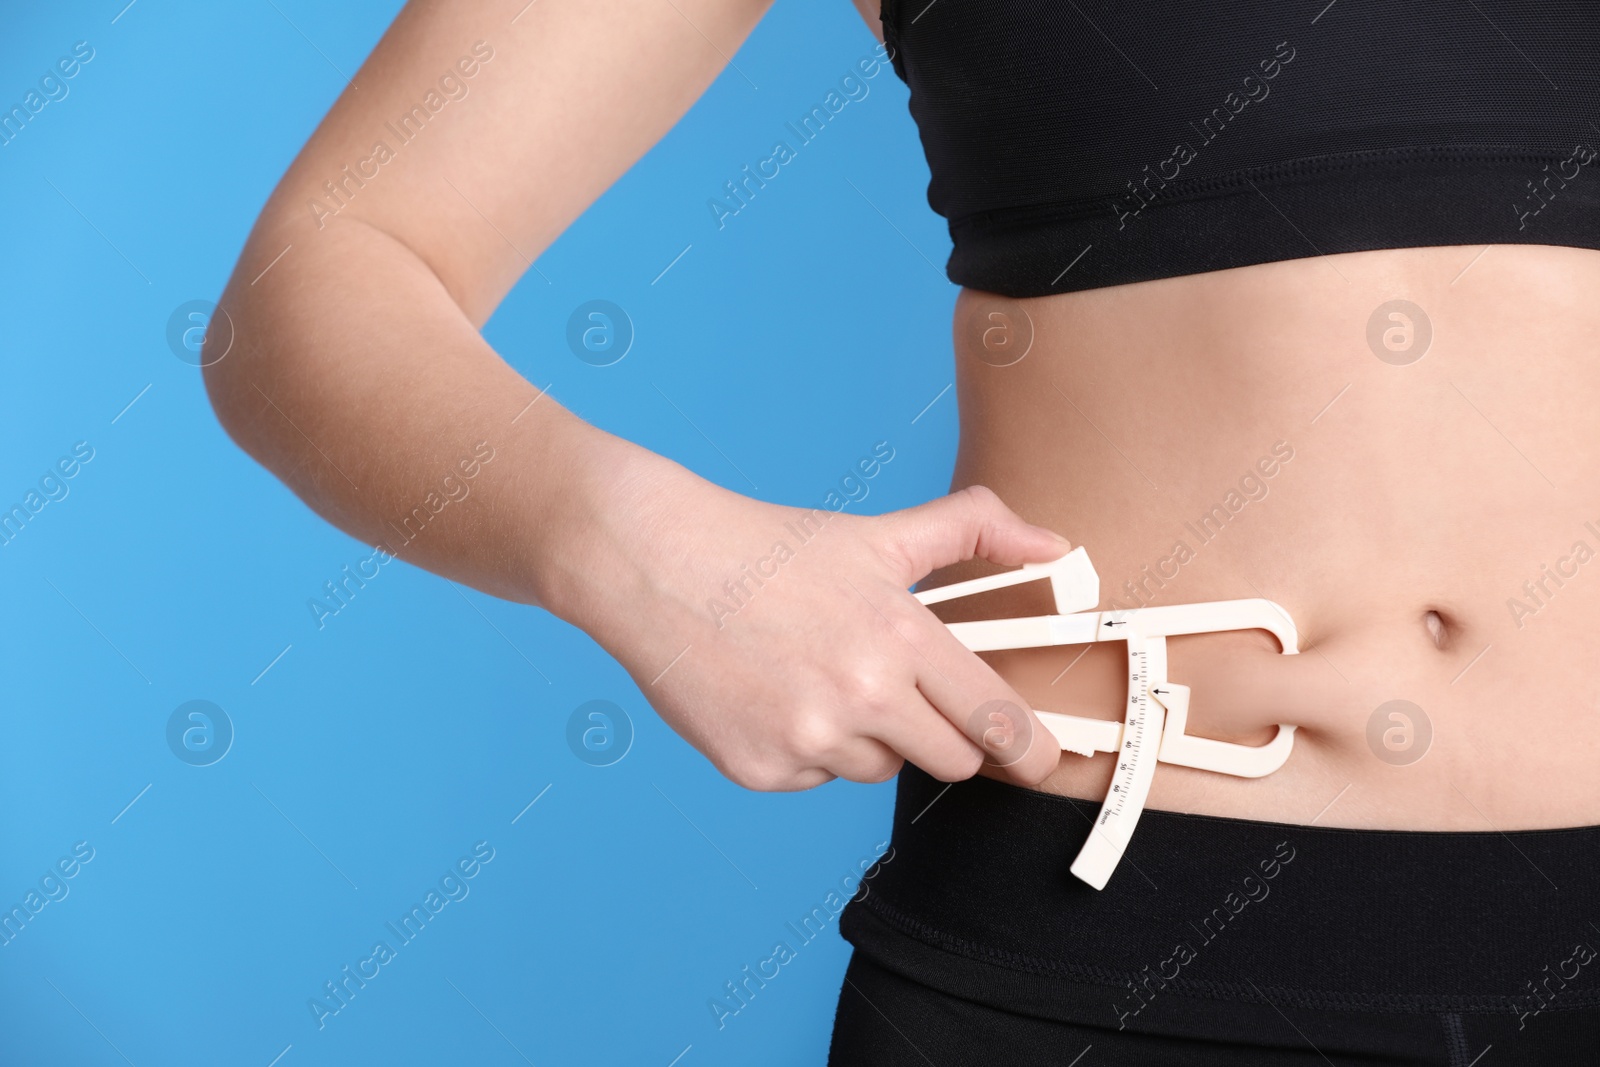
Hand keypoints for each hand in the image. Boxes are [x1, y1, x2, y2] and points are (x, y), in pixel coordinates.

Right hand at [557, 456, 1068, 790]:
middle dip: (942, 736)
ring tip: (816, 675)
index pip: (997, 720)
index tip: (1043, 758)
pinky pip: (814, 779)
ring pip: (877, 769)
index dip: (1030, 746)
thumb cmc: (770, 549)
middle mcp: (860, 695)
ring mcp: (807, 738)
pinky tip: (772, 694)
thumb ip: (973, 530)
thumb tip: (1056, 543)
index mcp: (901, 636)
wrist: (656, 565)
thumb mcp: (879, 534)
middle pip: (949, 761)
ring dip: (866, 737)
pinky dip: (805, 749)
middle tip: (909, 698)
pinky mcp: (759, 769)